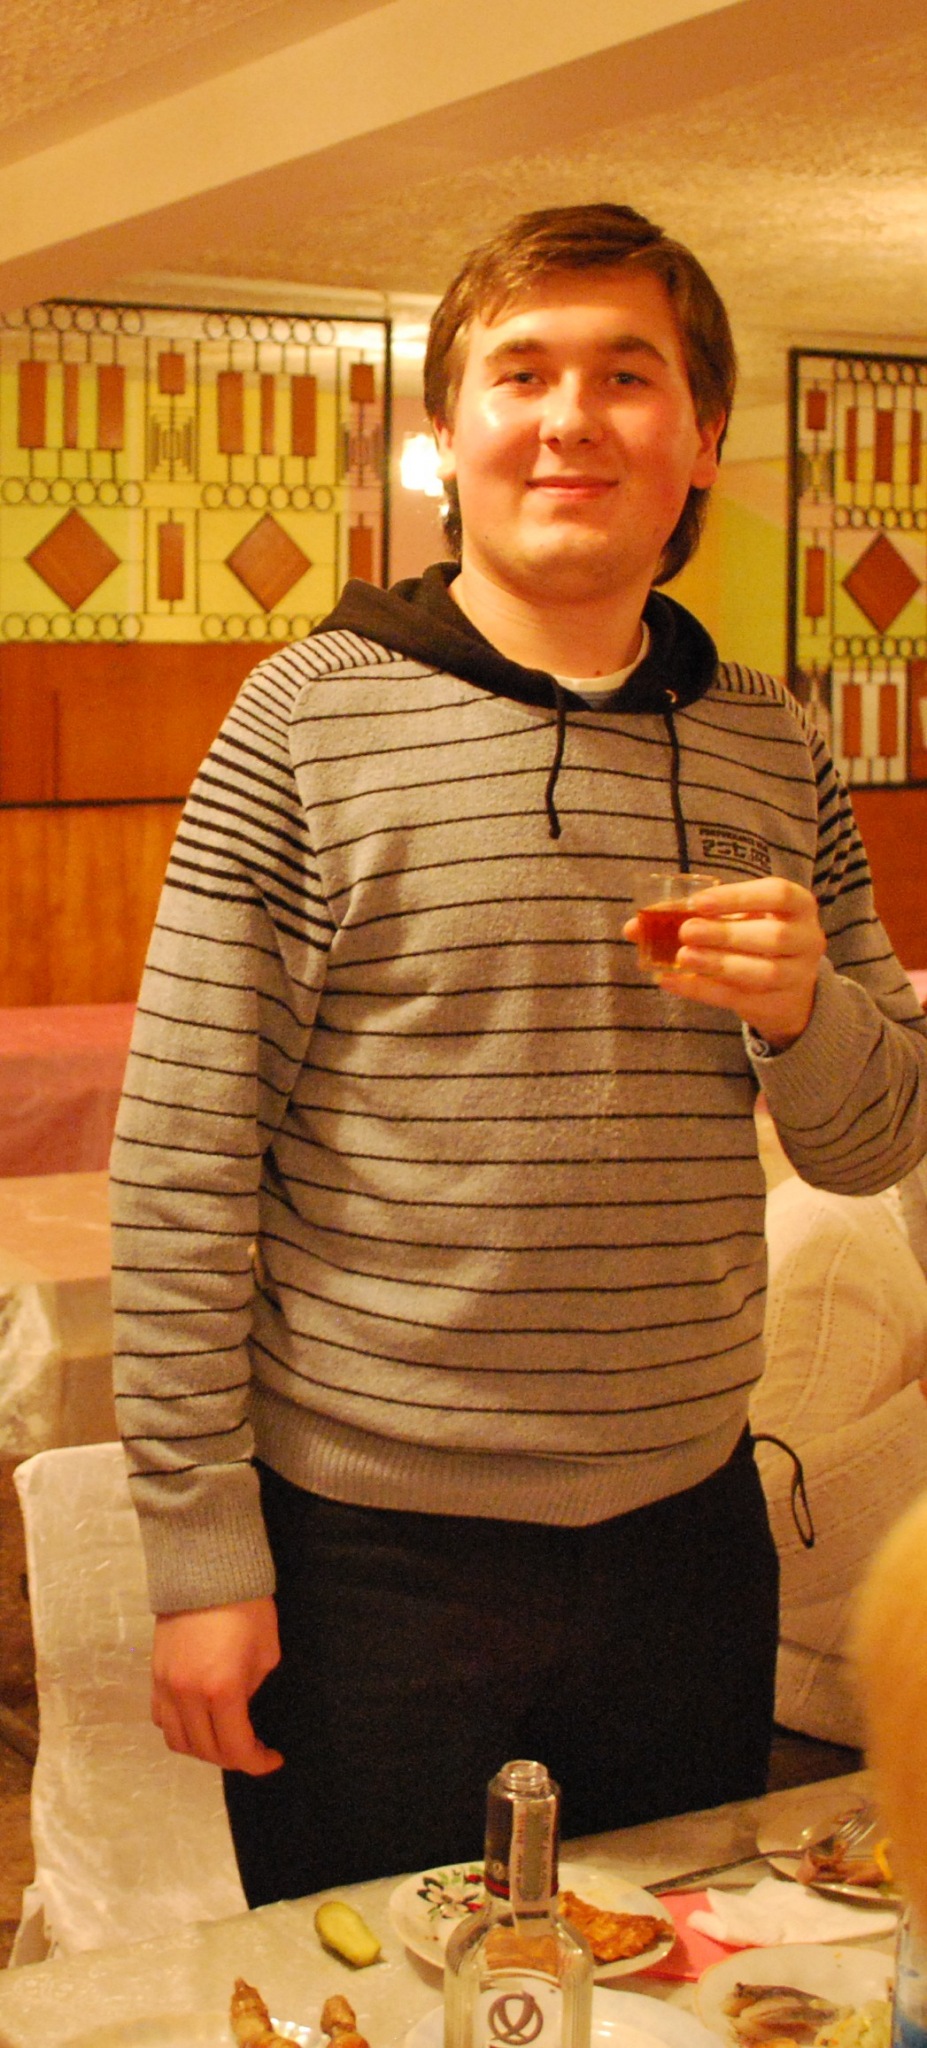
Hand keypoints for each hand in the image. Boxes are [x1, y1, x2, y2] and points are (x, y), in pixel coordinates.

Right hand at [152, 1596, 283, 1774]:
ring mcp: (166, 1686)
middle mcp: (187, 1695)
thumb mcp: (266, 1653)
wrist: (207, 1569)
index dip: (258, 1762)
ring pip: (178, 1741)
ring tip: (225, 1740)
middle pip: (206, 1751)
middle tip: (253, 1749)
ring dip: (203, 1749)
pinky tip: (199, 1722)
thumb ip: (251, 1690)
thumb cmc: (247, 1606)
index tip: (273, 1759)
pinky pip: (161, 1719)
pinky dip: (180, 1730)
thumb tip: (240, 1707)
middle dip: (234, 1758)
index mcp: (221, 1689)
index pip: (236, 1748)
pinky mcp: (154, 1675)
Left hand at [623, 877, 825, 1047]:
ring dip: (718, 964)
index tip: (699, 903)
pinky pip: (738, 999)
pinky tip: (671, 981)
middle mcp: (807, 940)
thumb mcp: (738, 917)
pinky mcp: (776, 1005)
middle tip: (686, 932)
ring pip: (762, 973)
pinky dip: (701, 990)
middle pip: (772, 937)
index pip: (778, 894)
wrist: (787, 986)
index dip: (738, 898)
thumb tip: (634, 927)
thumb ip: (694, 915)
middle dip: (726, 934)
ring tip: (682, 957)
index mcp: (799, 906)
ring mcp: (796, 976)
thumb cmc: (756, 936)